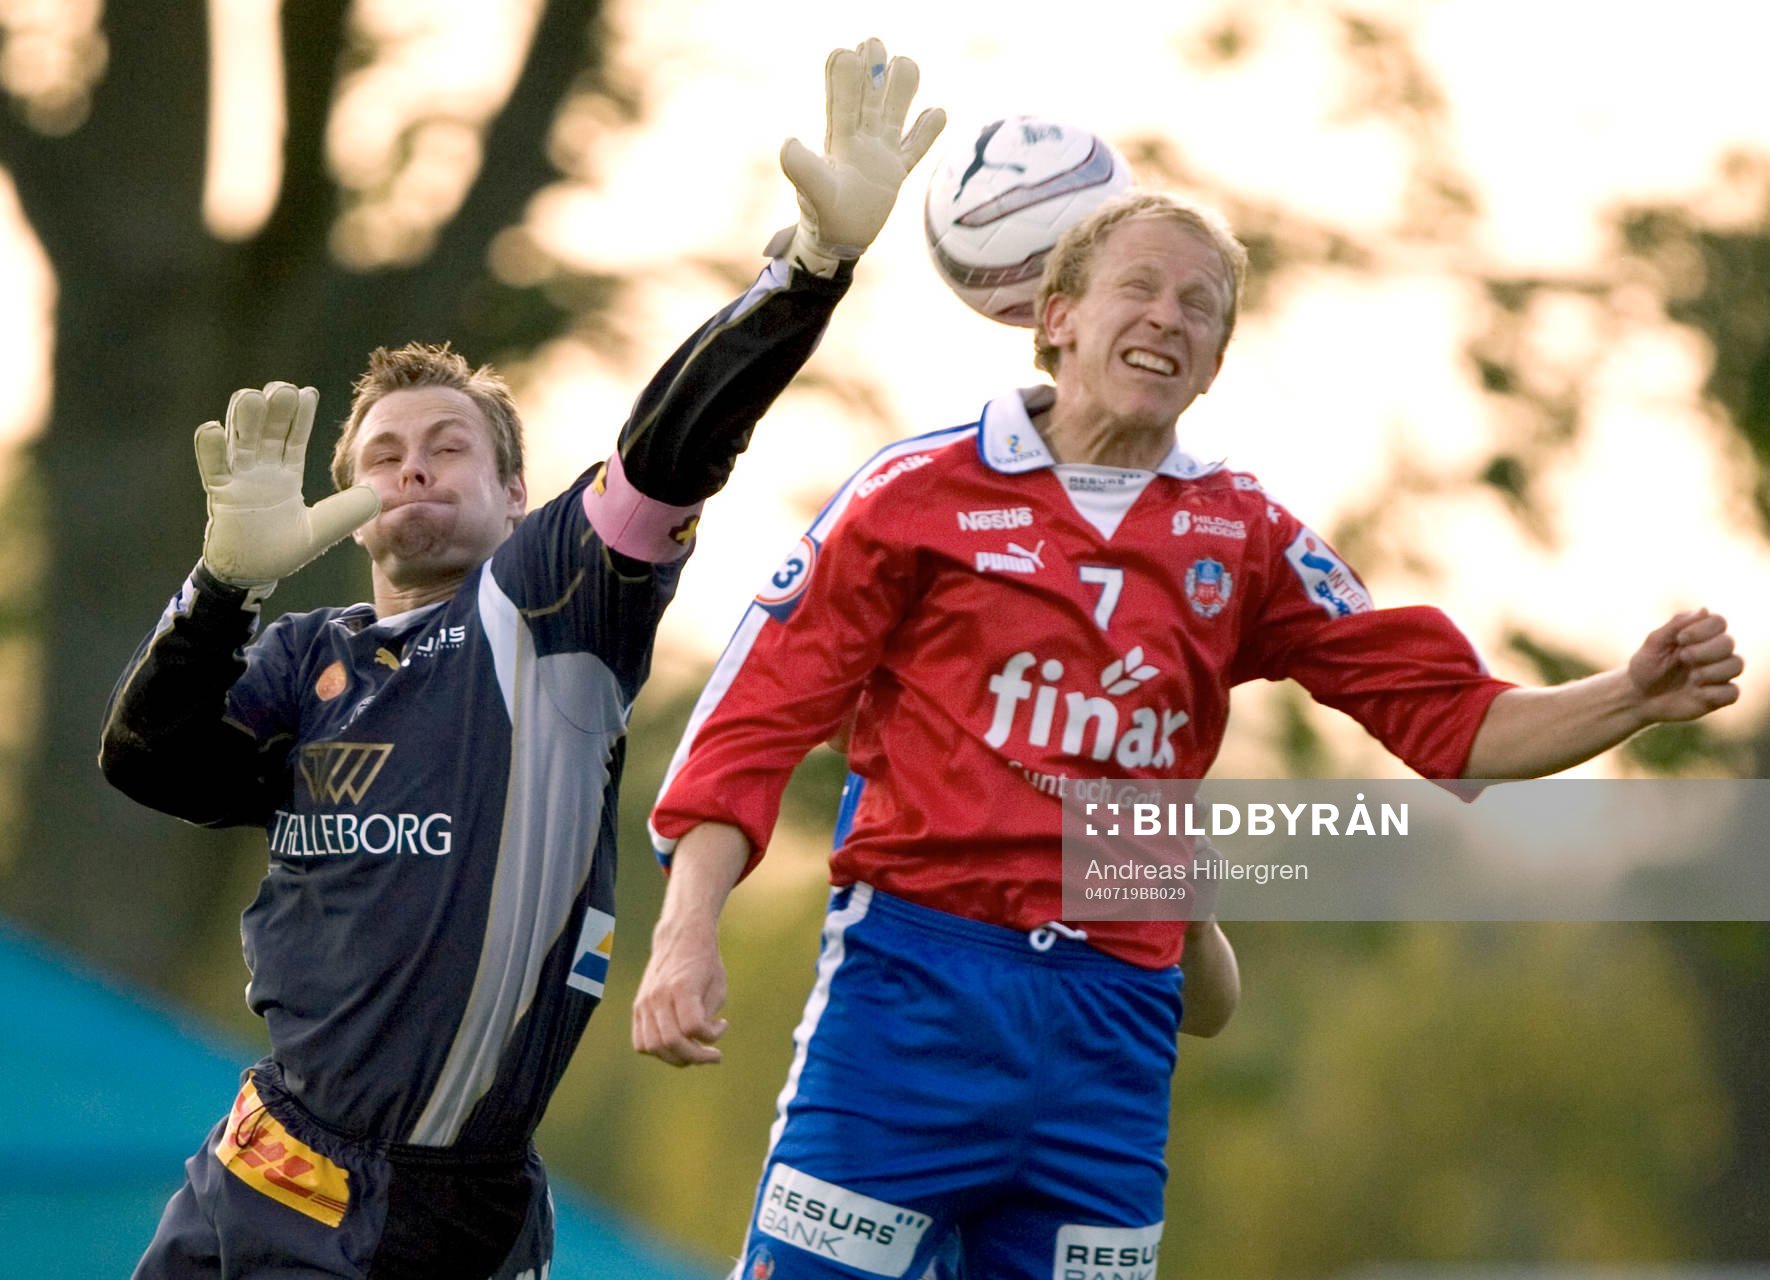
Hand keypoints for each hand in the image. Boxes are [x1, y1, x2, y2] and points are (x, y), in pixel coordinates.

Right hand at [195, 382, 379, 589]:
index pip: (294, 439)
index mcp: (286, 475)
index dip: (299, 417)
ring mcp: (239, 479)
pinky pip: (214, 468)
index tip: (307, 393)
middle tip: (281, 388)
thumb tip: (378, 496)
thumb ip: (346, 513)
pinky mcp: (220, 495)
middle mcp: (262, 470)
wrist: (253, 574)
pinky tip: (213, 428)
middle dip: (274, 411)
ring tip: (251, 396)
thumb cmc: (283, 550)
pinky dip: (211, 449)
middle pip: (267, 433)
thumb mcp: (322, 530)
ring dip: (244, 420)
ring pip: (240, 442)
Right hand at [632, 916, 728, 1066]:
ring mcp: (644, 1002)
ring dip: (676, 1058)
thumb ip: (707, 1017)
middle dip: (695, 1057)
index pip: (692, 1027)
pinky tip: (676, 1045)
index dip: (711, 1036)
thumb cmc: (705, 961)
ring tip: (694, 1053)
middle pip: (671, 1042)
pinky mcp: (638, 1006)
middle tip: (713, 1055)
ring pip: (652, 1046)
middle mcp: (659, 995)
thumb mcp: (718, 986)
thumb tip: (697, 1043)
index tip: (723, 1024)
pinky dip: (658, 1051)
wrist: (681, 937)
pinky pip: (641, 1042)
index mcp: (682, 986)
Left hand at [780, 36, 945, 274]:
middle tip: (873, 42)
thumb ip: (801, 167)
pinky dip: (927, 132)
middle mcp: (861, 140)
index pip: (844, 99)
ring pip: (895, 113)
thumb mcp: (813, 191)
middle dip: (872, 68)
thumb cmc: (823, 216)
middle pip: (870, 96)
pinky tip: (938, 112)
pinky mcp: (896, 172)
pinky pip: (915, 148)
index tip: (846, 53)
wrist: (838, 241)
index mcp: (841, 139)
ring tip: (905, 62)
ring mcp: (881, 154)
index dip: (844, 76)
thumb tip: (789, 142)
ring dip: (901, 89)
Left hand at [1626, 608, 1742, 722]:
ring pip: (1736, 665)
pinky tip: (1697, 693)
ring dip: (1713, 670)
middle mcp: (1713, 653)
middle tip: (1683, 657)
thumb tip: (1704, 610)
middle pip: (1728, 642)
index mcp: (1699, 636)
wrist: (1637, 698)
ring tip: (1692, 677)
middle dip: (1706, 650)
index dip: (1704, 629)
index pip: (1718, 622)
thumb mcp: (1654, 643)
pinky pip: (1733, 692)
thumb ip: (1676, 625)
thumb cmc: (1646, 666)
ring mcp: (1718, 675)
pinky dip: (1715, 692)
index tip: (1681, 638)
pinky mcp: (1718, 697)